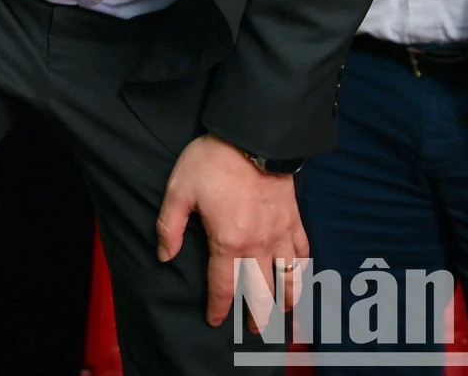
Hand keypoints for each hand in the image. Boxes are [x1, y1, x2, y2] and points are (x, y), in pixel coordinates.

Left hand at [156, 134, 309, 330]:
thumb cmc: (212, 162)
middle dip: (256, 315)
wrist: (254, 137)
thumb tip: (164, 256)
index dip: (219, 308)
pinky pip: (302, 252)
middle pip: (261, 291)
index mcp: (229, 242)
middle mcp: (259, 246)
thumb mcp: (179, 191)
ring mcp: (281, 234)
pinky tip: (298, 277)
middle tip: (253, 330)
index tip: (215, 320)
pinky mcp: (294, 220)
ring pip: (288, 278)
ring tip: (281, 314)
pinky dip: (302, 270)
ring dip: (285, 300)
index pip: (223, 286)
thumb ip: (169, 227)